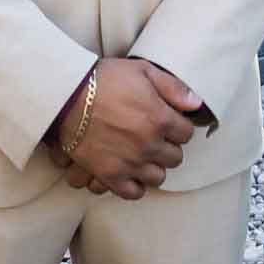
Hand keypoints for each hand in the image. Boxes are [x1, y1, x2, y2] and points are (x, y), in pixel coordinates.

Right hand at [62, 58, 201, 199]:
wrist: (67, 95)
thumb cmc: (105, 79)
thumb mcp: (143, 71)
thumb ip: (173, 88)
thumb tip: (197, 104)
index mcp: (160, 119)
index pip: (187, 133)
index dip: (179, 126)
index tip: (169, 122)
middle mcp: (149, 145)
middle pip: (175, 157)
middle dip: (168, 146)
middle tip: (155, 137)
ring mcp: (130, 163)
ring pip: (157, 177)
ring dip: (154, 166)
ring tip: (143, 155)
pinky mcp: (109, 175)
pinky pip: (133, 193)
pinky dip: (135, 185)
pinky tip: (131, 172)